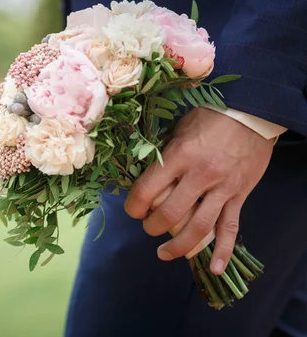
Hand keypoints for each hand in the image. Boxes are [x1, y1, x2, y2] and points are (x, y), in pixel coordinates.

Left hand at [124, 107, 274, 274]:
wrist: (251, 113)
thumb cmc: (208, 118)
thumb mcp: (178, 130)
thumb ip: (163, 156)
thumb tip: (145, 179)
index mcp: (179, 156)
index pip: (146, 191)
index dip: (133, 206)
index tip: (131, 210)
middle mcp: (200, 175)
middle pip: (170, 215)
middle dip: (152, 227)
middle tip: (148, 228)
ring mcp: (222, 188)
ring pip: (199, 228)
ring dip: (178, 247)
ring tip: (163, 254)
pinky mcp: (239, 196)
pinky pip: (230, 228)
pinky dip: (223, 251)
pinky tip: (214, 268)